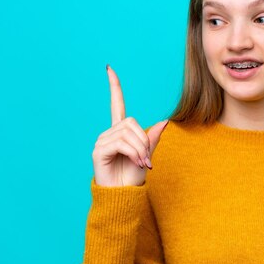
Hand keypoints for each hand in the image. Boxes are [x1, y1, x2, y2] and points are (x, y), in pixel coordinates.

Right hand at [92, 65, 168, 186]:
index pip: (117, 104)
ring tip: (142, 164)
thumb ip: (153, 138)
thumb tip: (164, 121)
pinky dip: (133, 152)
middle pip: (132, 123)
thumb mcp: (147, 154)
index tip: (109, 68)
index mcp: (121, 131)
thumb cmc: (133, 176)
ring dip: (140, 150)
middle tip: (147, 159)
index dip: (115, 87)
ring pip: (128, 134)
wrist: (123, 194)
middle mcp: (109, 132)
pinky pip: (121, 143)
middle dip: (144, 141)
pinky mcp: (99, 150)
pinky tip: (135, 162)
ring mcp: (102, 140)